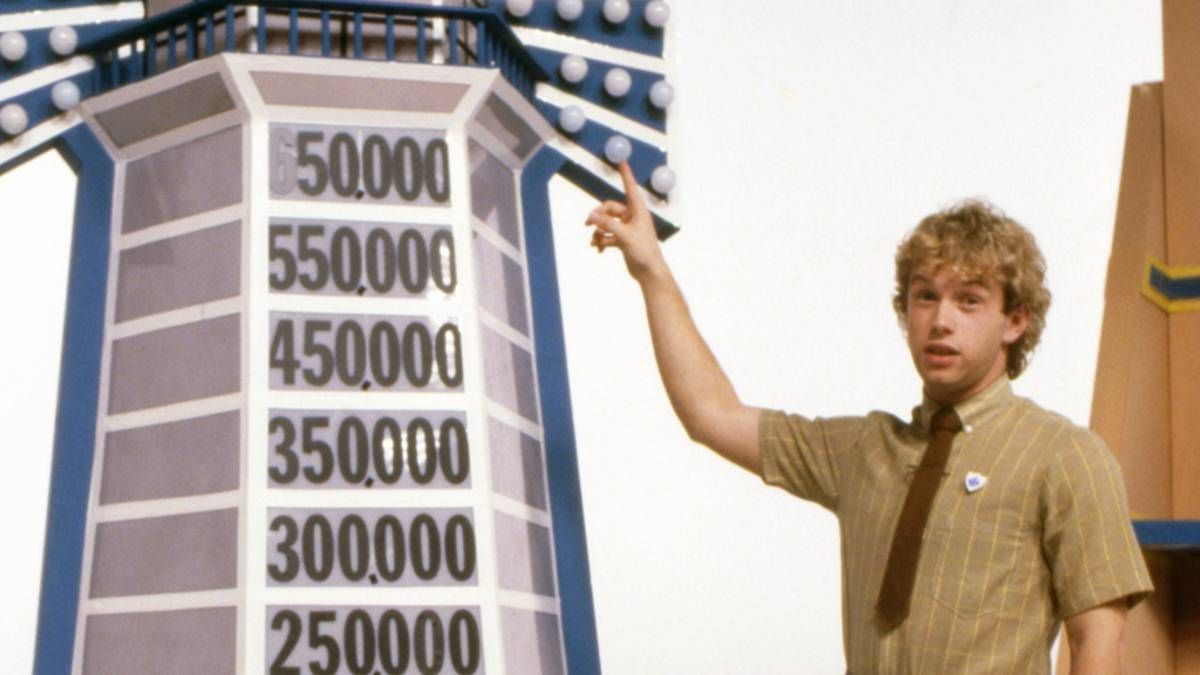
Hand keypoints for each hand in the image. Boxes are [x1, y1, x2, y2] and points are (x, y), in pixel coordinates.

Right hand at [585, 161, 666, 281]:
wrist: (649, 272)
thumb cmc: (643, 251)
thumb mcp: (624, 235)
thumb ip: (606, 224)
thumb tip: (591, 216)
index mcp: (638, 210)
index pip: (630, 187)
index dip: (625, 174)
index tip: (623, 161)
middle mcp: (632, 217)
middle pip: (610, 209)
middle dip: (598, 216)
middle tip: (588, 223)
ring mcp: (627, 228)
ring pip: (606, 223)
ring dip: (598, 232)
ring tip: (594, 242)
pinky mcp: (623, 240)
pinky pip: (607, 235)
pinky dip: (601, 241)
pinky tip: (598, 249)